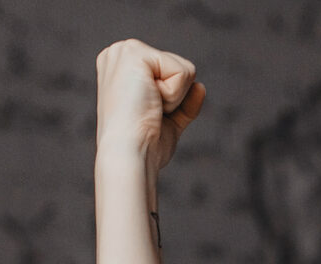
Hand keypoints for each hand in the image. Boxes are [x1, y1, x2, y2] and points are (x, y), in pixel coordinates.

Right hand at [95, 38, 204, 173]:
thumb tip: (200, 87)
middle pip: (180, 69)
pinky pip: (183, 72)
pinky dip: (174, 95)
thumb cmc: (143, 146)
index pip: (171, 75)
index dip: (171, 101)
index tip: (146, 115)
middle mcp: (120, 53)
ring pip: (184, 70)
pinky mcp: (135, 53)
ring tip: (147, 108)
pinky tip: (149, 102)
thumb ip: (184, 103)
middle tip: (147, 113)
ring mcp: (125, 50)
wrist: (129, 156)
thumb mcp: (169, 122)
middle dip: (174, 97)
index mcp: (123, 68)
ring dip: (174, 97)